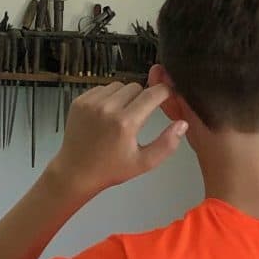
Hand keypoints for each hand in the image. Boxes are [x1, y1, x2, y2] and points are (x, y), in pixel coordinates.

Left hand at [50, 81, 186, 198]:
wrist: (75, 172)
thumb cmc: (111, 169)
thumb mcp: (144, 163)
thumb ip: (167, 144)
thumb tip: (183, 123)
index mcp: (125, 122)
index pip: (153, 93)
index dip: (164, 92)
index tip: (168, 95)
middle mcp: (107, 107)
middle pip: (136, 87)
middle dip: (143, 97)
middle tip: (140, 114)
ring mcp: (90, 102)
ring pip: (118, 85)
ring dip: (125, 95)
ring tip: (123, 114)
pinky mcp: (79, 101)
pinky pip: (101, 88)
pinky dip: (108, 96)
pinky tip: (107, 113)